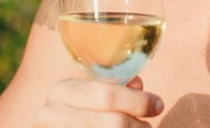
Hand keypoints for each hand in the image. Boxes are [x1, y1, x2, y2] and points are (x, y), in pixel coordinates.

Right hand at [34, 76, 163, 126]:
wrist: (63, 125)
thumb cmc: (78, 112)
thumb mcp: (90, 95)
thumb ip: (113, 88)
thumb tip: (137, 85)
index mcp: (61, 90)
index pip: (107, 95)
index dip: (138, 101)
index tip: (158, 105)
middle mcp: (51, 114)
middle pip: (114, 123)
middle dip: (137, 125)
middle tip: (147, 126)